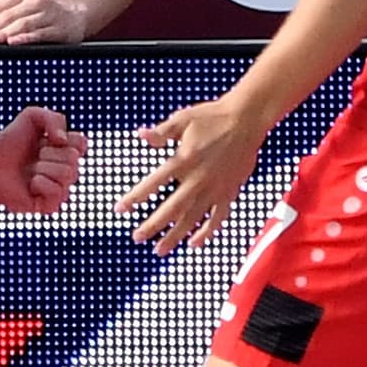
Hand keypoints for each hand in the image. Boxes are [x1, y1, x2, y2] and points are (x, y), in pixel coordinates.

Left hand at [0, 0, 87, 45]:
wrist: (76, 14)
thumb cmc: (43, 15)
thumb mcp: (19, 12)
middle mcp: (35, 1)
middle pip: (7, 15)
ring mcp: (48, 14)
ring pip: (22, 24)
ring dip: (3, 34)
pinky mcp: (60, 28)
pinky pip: (40, 33)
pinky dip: (26, 38)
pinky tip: (14, 43)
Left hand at [0, 107, 86, 213]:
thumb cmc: (9, 141)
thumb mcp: (32, 116)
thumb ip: (54, 118)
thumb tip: (63, 141)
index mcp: (65, 151)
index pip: (82, 143)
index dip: (64, 139)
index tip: (46, 139)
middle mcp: (65, 171)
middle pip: (74, 159)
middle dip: (49, 154)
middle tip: (33, 157)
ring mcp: (58, 189)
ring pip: (67, 175)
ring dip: (43, 168)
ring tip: (29, 170)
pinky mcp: (49, 205)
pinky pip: (57, 193)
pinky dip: (41, 184)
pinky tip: (30, 184)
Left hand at [117, 95, 267, 255]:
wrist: (246, 119)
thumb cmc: (212, 117)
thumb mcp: (183, 119)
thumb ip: (162, 132)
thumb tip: (141, 136)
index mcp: (183, 160)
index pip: (153, 183)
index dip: (134, 197)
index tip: (120, 209)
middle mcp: (198, 178)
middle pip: (171, 209)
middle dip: (152, 225)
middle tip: (137, 237)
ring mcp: (214, 188)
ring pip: (192, 218)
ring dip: (175, 235)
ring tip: (160, 249)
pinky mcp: (229, 192)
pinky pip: (217, 218)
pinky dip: (207, 232)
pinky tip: (195, 243)